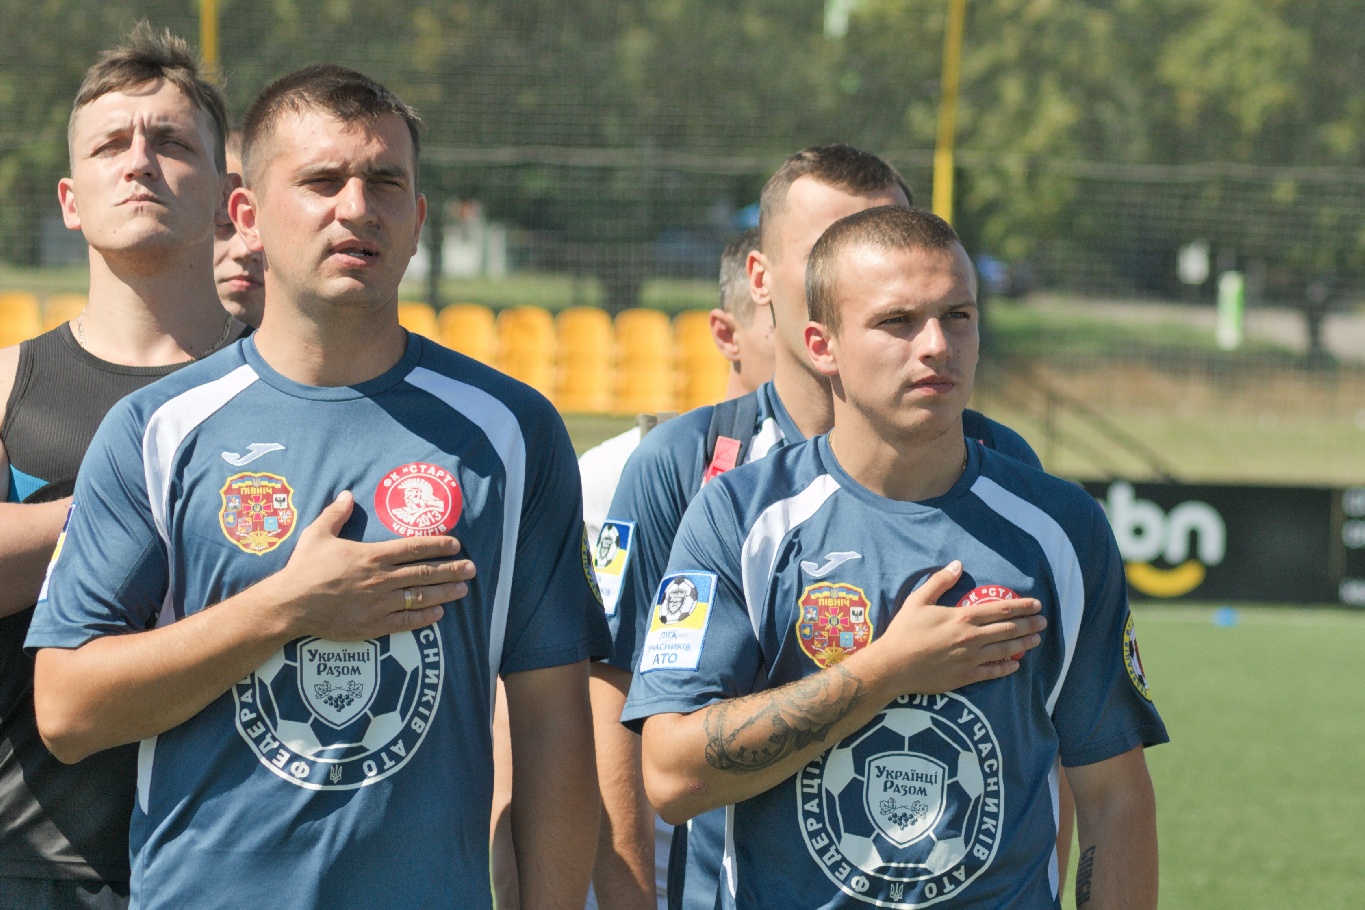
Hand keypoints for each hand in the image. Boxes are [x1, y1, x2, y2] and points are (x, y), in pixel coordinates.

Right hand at [268, 491, 474, 640]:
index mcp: (372, 555)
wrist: (290, 604)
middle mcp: (382, 579)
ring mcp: (380, 603)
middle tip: (472, 568)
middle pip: (424, 572)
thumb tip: (347, 494)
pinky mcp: (373, 625)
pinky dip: (424, 617)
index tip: (456, 544)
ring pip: (420, 596)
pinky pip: (406, 621)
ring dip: (445, 592)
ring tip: (463, 589)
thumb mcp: (318, 534)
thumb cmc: (304, 568)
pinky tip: (438, 613)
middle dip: (451, 569)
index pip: (414, 548)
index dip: (438, 545)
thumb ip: (336, 514)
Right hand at [864, 560, 1044, 694]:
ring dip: (1024, 643)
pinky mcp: (967, 677)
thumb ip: (940, 581)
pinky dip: (1008, 667)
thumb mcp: (918, 600)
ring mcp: (972, 659)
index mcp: (963, 617)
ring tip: (1036, 639)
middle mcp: (973, 638)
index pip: (1001, 610)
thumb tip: (957, 564)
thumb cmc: (904, 631)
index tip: (1036, 604)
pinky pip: (994, 672)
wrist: (893, 666)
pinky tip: (1016, 664)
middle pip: (1009, 629)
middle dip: (1029, 624)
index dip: (1022, 606)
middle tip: (1043, 621)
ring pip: (1006, 649)